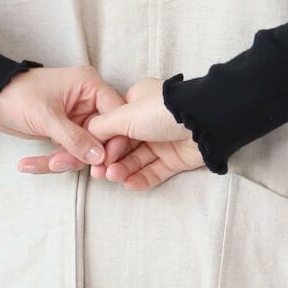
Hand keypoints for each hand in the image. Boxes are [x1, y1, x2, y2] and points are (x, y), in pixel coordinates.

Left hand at [0, 64, 134, 173]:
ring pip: (83, 149)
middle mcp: (87, 101)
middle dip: (80, 155)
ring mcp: (75, 118)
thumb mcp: (47, 117)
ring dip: (62, 160)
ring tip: (42, 164)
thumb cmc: (17, 95)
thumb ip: (75, 138)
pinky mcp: (63, 131)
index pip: (115, 114)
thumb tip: (100, 157)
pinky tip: (27, 165)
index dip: (113, 139)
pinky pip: (66, 152)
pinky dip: (50, 160)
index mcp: (90, 86)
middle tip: (59, 164)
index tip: (103, 162)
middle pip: (101, 136)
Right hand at [34, 77, 205, 190]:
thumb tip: (86, 133)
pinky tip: (129, 184)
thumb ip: (102, 126)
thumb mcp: (125, 115)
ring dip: (123, 169)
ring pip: (137, 159)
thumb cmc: (160, 111)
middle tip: (98, 173)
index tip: (90, 156)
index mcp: (137, 103)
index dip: (102, 141)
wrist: (201, 122)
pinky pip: (153, 171)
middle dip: (110, 159)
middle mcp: (148, 121)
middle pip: (124, 144)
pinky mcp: (174, 159)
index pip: (113, 125)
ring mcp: (162, 141)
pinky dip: (140, 178)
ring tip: (113, 177)